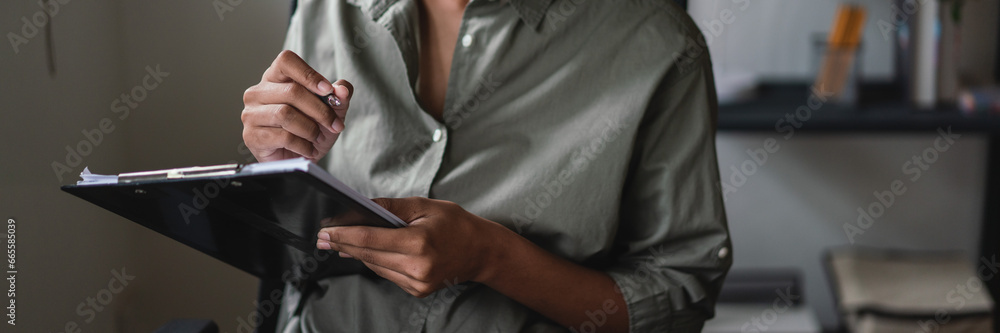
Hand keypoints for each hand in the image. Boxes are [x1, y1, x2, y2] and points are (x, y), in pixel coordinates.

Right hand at [242, 50, 353, 161]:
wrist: (298, 160)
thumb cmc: (311, 131)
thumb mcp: (331, 112)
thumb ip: (339, 97)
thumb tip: (343, 89)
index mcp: (275, 78)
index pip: (286, 61)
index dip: (309, 74)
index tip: (328, 90)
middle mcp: (258, 92)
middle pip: (291, 91)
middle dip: (320, 110)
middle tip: (335, 124)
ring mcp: (251, 114)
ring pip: (285, 114)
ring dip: (310, 129)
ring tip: (317, 138)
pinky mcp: (251, 136)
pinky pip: (282, 136)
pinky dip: (302, 145)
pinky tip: (308, 149)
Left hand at [316, 197, 512, 296]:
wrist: (480, 251)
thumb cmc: (455, 224)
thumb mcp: (423, 206)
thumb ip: (389, 208)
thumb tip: (359, 208)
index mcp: (420, 243)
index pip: (371, 239)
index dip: (344, 235)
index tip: (325, 231)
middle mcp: (417, 267)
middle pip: (368, 255)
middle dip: (343, 244)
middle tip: (322, 237)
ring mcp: (417, 282)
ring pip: (375, 266)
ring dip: (356, 253)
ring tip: (337, 242)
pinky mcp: (417, 290)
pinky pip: (386, 274)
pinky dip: (375, 261)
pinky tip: (365, 252)